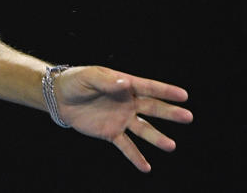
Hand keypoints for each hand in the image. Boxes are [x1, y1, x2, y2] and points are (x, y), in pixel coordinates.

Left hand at [55, 65, 192, 171]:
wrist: (59, 98)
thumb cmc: (76, 81)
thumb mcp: (89, 78)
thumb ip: (107, 82)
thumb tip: (126, 84)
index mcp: (124, 85)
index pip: (148, 88)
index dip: (165, 91)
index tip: (184, 96)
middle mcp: (127, 103)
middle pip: (152, 108)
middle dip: (169, 113)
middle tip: (187, 117)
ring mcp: (121, 119)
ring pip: (143, 130)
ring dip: (157, 138)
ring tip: (170, 146)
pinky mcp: (111, 133)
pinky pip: (126, 146)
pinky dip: (136, 157)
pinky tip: (146, 168)